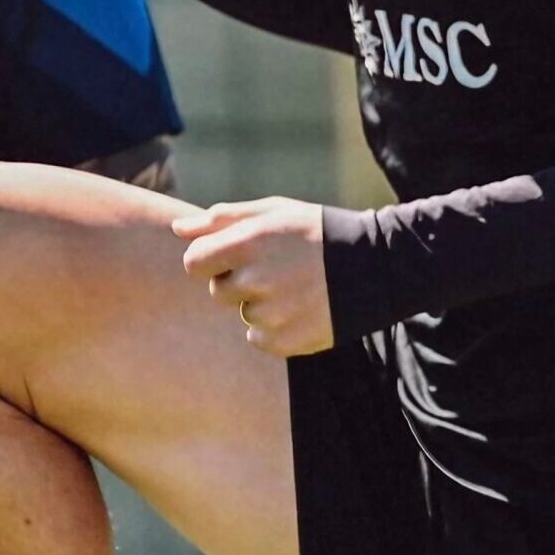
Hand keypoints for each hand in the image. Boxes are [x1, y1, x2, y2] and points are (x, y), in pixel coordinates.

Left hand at [176, 198, 333, 357]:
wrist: (376, 265)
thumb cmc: (316, 232)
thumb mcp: (273, 213)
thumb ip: (222, 220)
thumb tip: (177, 228)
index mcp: (249, 243)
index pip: (194, 262)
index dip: (211, 259)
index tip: (236, 255)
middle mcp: (257, 279)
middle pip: (219, 291)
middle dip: (239, 281)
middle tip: (277, 269)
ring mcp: (271, 313)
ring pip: (243, 314)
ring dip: (262, 304)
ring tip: (296, 287)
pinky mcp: (286, 341)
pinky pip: (259, 339)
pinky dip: (275, 328)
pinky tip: (302, 307)